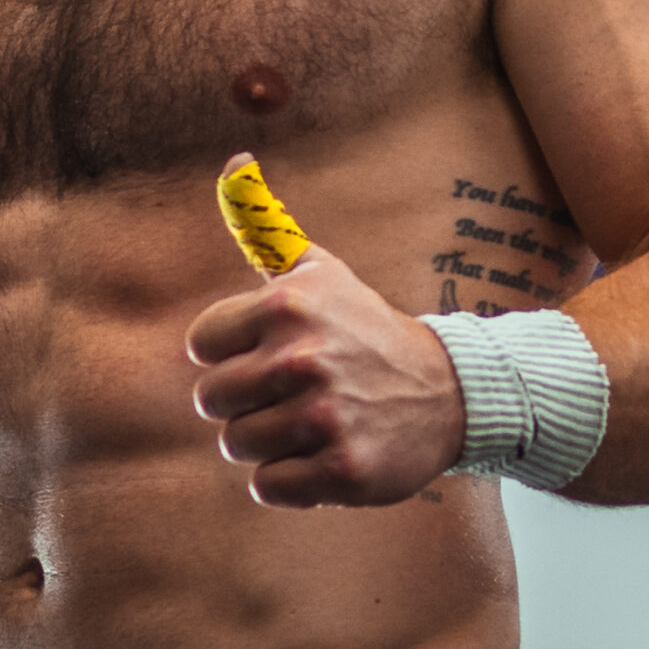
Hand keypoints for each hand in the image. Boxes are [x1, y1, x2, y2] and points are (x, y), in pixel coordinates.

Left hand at [186, 248, 466, 507]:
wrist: (448, 392)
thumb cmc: (363, 329)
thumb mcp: (318, 271)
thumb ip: (265, 224)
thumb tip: (234, 161)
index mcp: (287, 305)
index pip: (200, 345)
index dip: (230, 354)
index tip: (267, 354)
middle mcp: (302, 358)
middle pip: (210, 400)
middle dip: (244, 402)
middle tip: (289, 394)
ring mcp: (323, 417)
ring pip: (236, 445)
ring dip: (267, 441)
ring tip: (309, 423)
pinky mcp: (342, 470)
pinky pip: (268, 487)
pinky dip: (289, 480)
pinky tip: (321, 455)